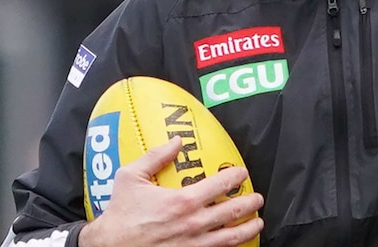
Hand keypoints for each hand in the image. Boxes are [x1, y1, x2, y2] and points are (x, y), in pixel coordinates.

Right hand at [79, 136, 263, 246]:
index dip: (236, 176)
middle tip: (258, 198)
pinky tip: (236, 244)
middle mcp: (193, 223)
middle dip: (250, 203)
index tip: (242, 172)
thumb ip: (156, 156)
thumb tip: (176, 141)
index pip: (221, 184)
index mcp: (183, 201)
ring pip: (231, 237)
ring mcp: (193, 245)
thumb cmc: (120, 214)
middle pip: (233, 212)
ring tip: (257, 222)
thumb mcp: (131, 177)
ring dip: (248, 229)